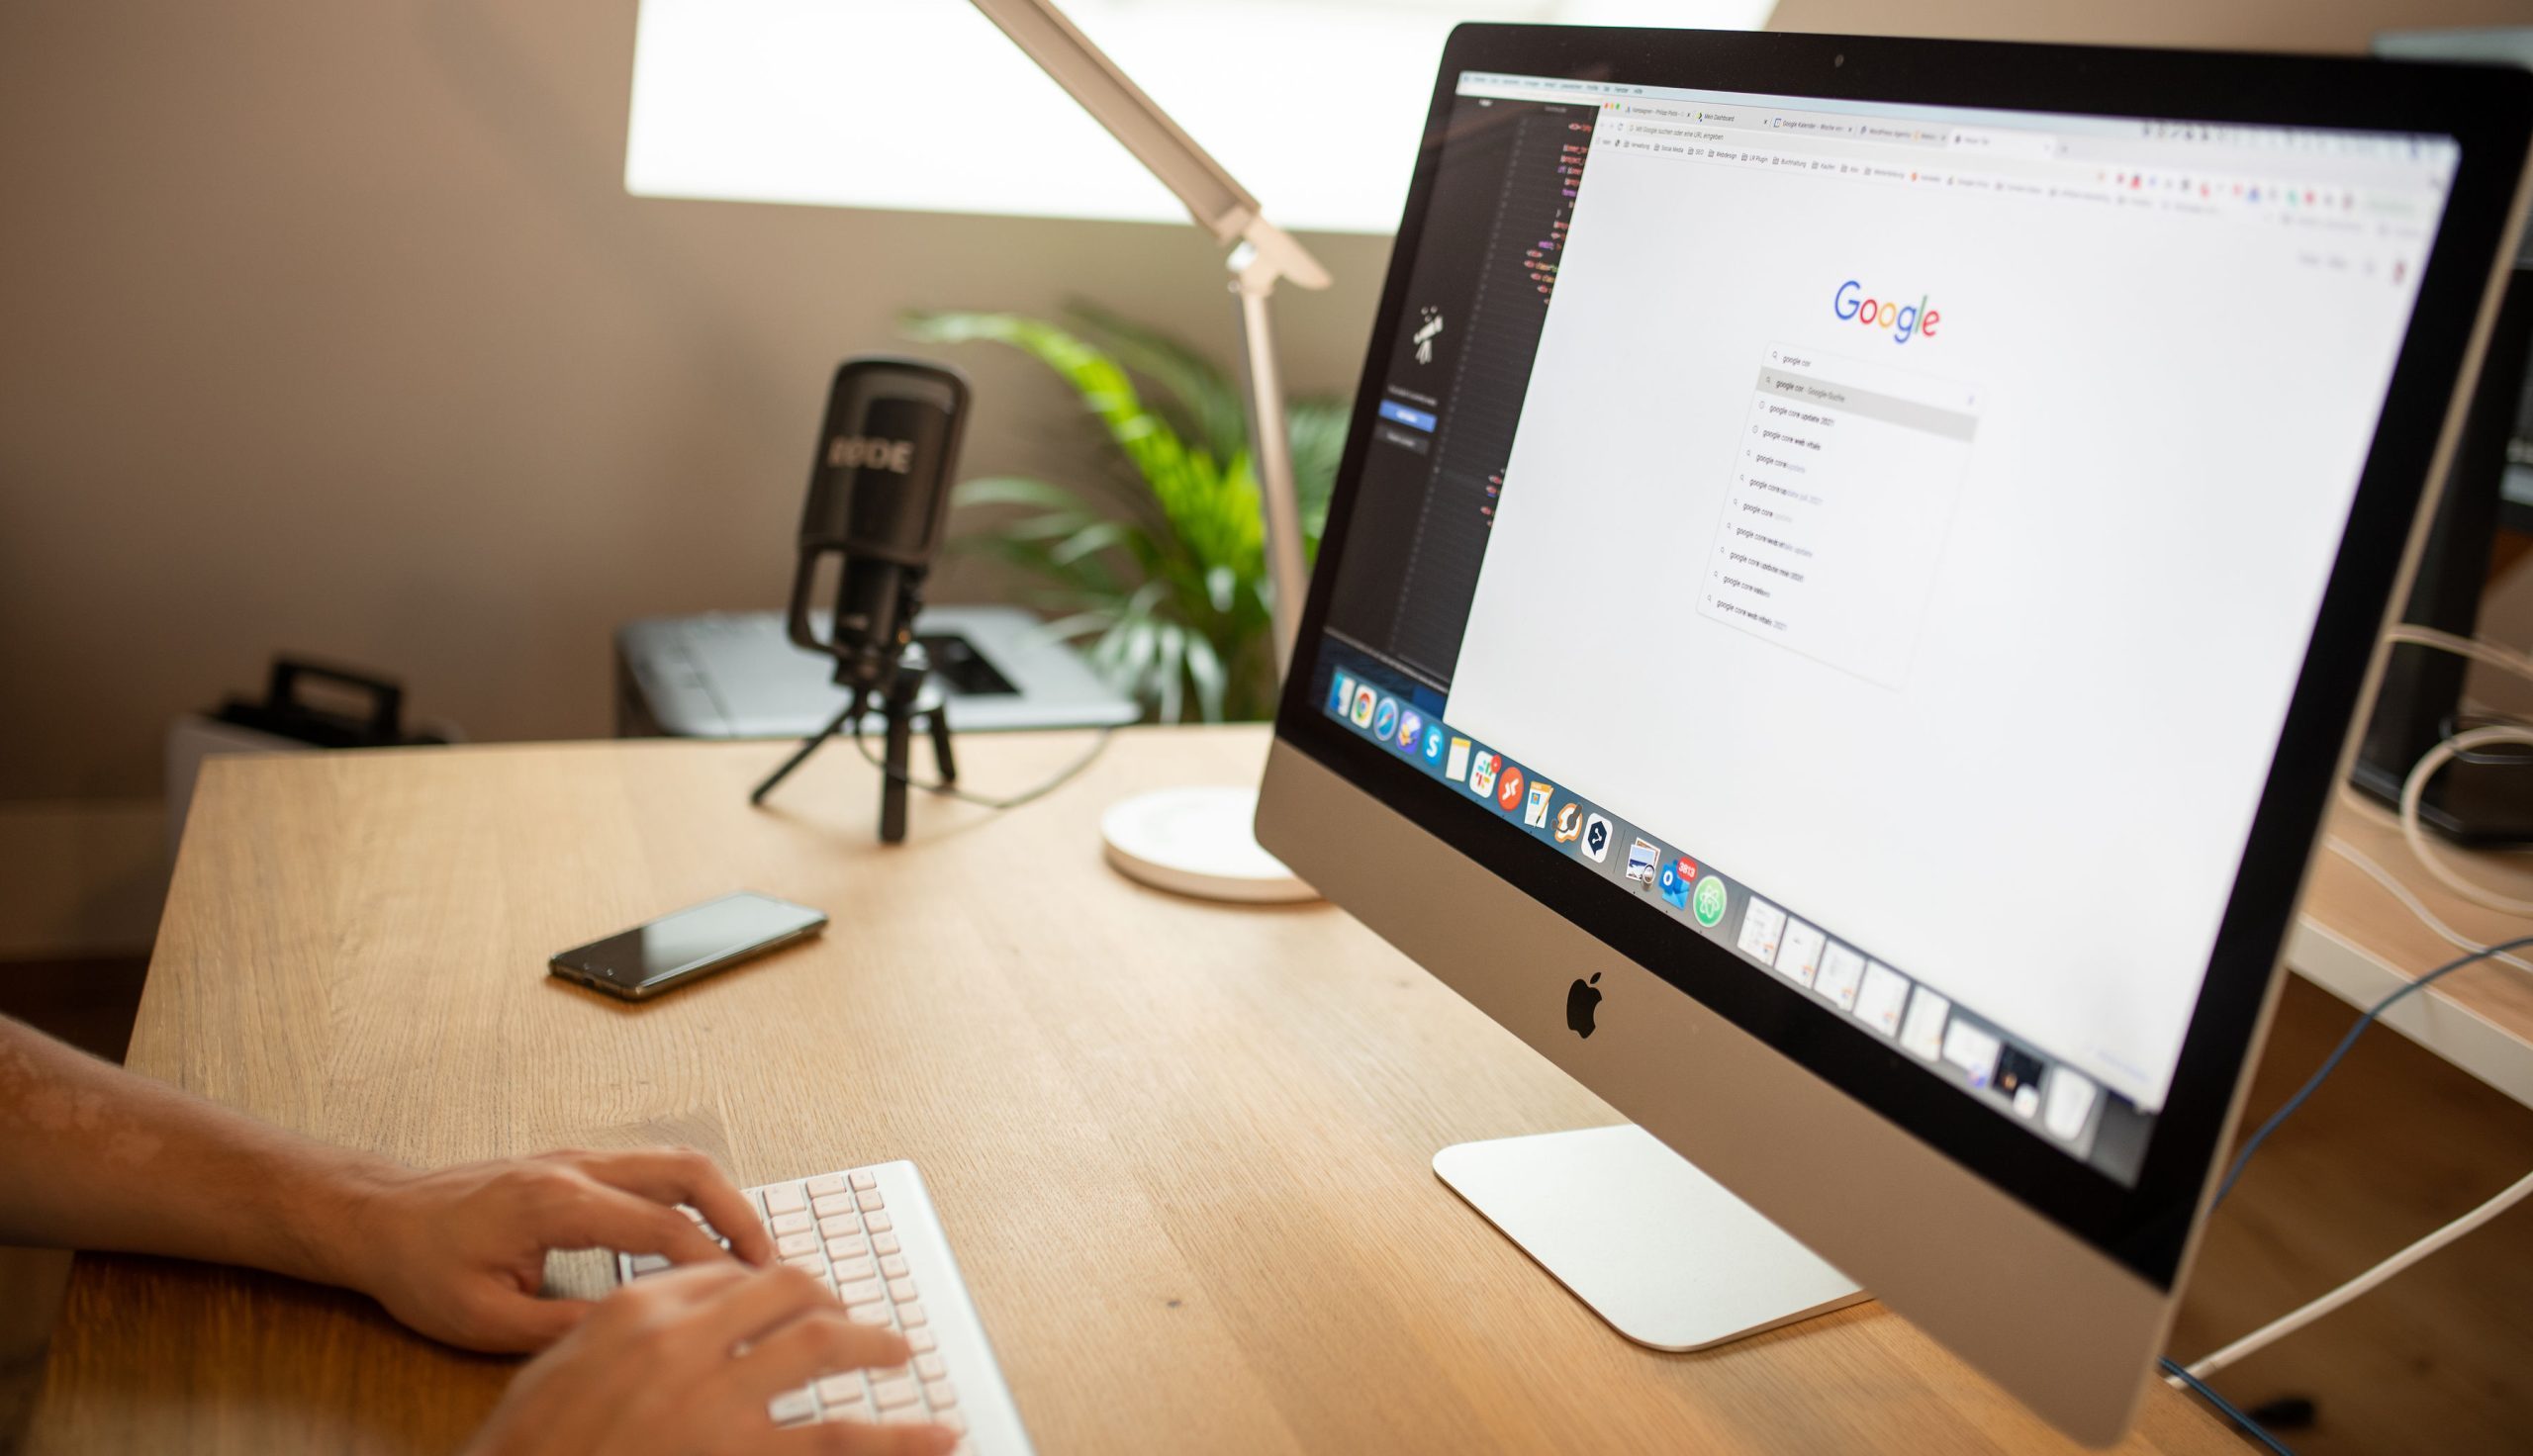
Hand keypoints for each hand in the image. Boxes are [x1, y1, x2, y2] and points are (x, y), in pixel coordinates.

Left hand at [321, 1147, 776, 1351]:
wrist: (381, 1217)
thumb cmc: (423, 1266)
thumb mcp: (485, 1319)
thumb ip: (565, 1327)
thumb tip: (633, 1336)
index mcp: (558, 1202)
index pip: (664, 1228)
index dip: (716, 1265)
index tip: (749, 1296)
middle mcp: (578, 1167)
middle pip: (688, 1172)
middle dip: (740, 1215)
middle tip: (772, 1263)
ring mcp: (578, 1158)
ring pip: (675, 1161)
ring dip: (721, 1200)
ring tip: (749, 1251)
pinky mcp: (575, 1164)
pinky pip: (652, 1168)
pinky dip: (691, 1196)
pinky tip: (701, 1234)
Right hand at [464, 1263, 958, 1455]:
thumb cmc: (524, 1449)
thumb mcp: (553, 1371)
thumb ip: (613, 1335)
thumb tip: (665, 1319)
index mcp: (636, 1313)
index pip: (723, 1273)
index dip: (763, 1285)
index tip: (786, 1298)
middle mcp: (686, 1344)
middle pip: (785, 1291)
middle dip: (826, 1299)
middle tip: (850, 1318)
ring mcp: (719, 1403)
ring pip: (824, 1348)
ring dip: (873, 1344)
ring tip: (901, 1353)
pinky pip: (836, 1441)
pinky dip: (897, 1439)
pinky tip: (936, 1436)